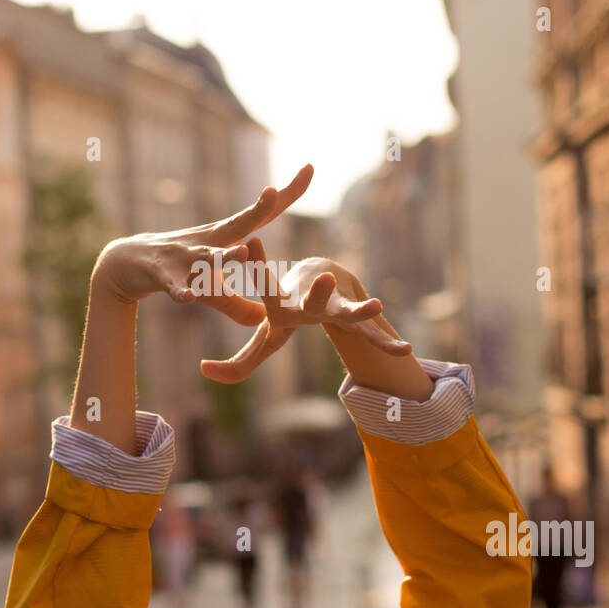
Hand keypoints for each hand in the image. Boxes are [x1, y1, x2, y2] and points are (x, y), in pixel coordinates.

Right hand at [90, 164, 313, 324]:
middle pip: (237, 224)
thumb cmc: (175, 271)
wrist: (123, 264)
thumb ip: (236, 305)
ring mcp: (183, 257)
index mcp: (224, 238)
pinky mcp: (162, 276)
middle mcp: (207, 241)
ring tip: (242, 252)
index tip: (309, 166)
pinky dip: (181, 291)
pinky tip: (187, 298)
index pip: (261, 214)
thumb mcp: (209, 289)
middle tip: (274, 191)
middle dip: (257, 209)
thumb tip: (262, 320)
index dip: (286, 194)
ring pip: (207, 257)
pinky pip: (174, 286)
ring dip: (223, 256)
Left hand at [200, 239, 412, 383]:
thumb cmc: (289, 311)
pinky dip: (386, 343)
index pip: (266, 288)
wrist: (325, 282)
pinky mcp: (354, 320)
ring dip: (358, 310)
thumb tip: (203, 370)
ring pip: (346, 312)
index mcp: (282, 305)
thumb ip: (239, 362)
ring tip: (376, 305)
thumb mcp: (267, 337)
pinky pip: (371, 336)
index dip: (257, 264)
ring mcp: (334, 310)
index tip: (251, 237)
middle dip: (318, 292)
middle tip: (326, 278)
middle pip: (313, 300)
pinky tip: (405, 350)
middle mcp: (310, 304)